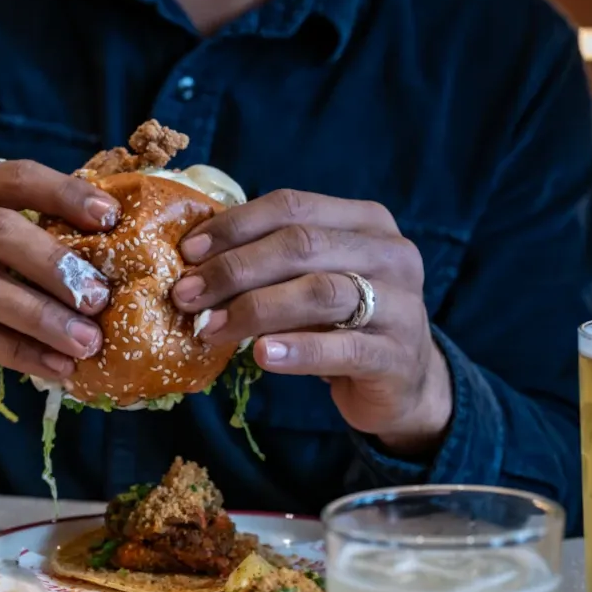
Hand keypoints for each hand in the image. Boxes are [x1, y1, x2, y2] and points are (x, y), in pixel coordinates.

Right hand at [0, 159, 120, 379]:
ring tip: (86, 341)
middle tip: (101, 297)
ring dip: (41, 316)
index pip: (16, 177)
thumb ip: (28, 222)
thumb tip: (116, 240)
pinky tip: (57, 367)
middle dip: (54, 265)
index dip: (65, 194)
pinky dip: (19, 352)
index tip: (110, 218)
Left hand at [171, 190, 452, 455]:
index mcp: (365, 221)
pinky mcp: (398, 355)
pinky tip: (262, 355)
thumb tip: (192, 263)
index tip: (187, 251)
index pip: (292, 206)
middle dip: (234, 269)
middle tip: (186, 295)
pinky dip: (298, 350)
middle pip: (302, 245)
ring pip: (320, 292)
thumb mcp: (311, 281)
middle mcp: (390, 253)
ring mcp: (401, 303)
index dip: (235, 226)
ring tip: (211, 329)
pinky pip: (343, 347)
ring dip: (255, 309)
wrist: (404, 384)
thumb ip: (270, 264)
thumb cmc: (343, 324)